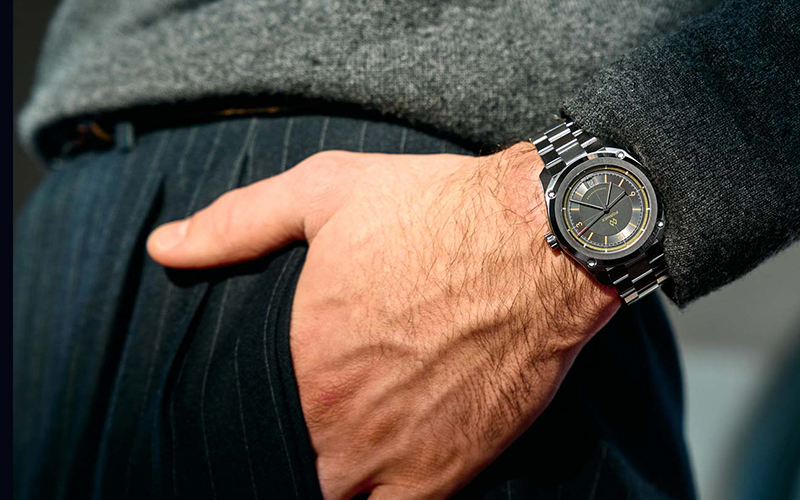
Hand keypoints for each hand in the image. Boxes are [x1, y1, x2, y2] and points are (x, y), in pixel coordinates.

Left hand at [147, 142, 619, 498]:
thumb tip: (163, 248)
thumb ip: (237, 225)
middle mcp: (340, 417)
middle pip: (297, 457)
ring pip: (343, 490)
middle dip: (305, 437)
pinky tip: (395, 460)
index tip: (287, 389)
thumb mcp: (324, 192)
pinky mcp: (449, 469)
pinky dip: (389, 493)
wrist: (541, 240)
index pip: (251, 414)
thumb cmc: (435, 211)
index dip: (267, 405)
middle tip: (329, 408)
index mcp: (302, 358)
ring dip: (347, 466)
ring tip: (361, 434)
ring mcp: (395, 452)